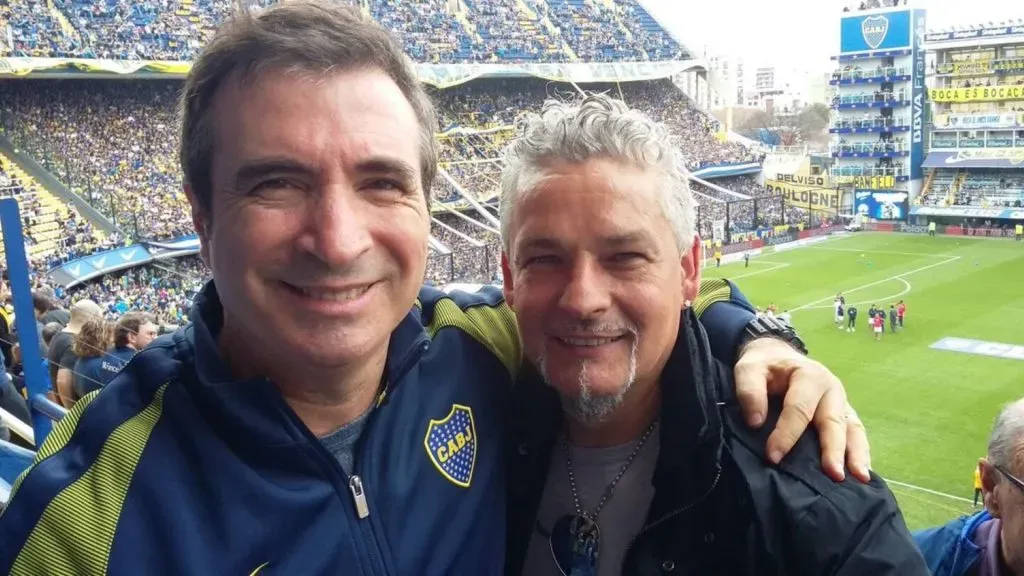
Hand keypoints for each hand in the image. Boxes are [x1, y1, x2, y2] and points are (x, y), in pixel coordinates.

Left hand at [733, 337, 870, 482]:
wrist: (777, 357)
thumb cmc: (764, 367)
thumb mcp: (748, 369)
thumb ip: (749, 392)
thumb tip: (755, 422)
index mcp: (808, 376)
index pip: (799, 409)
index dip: (786, 434)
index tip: (773, 457)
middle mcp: (831, 389)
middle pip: (833, 422)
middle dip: (833, 449)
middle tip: (834, 475)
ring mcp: (841, 402)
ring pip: (853, 429)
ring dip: (857, 454)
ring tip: (860, 479)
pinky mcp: (845, 413)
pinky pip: (856, 433)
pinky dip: (861, 453)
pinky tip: (861, 473)